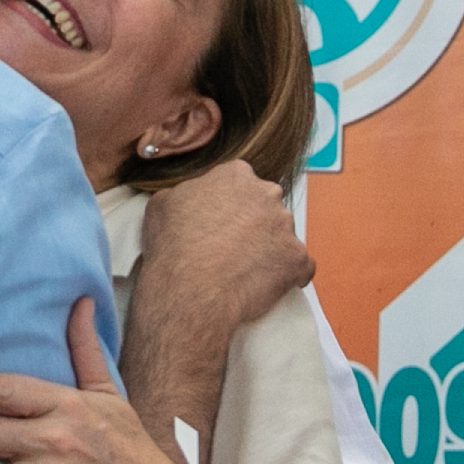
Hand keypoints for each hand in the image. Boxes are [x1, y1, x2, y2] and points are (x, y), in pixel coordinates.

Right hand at [132, 162, 313, 338]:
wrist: (190, 289)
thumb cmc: (173, 247)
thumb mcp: (163, 203)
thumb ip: (187, 192)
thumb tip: (193, 197)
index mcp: (236, 175)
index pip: (241, 183)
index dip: (232, 204)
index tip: (224, 221)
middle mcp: (267, 194)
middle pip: (267, 206)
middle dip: (255, 223)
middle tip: (235, 247)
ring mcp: (286, 226)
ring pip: (283, 236)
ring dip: (270, 249)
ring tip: (246, 270)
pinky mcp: (298, 259)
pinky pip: (301, 267)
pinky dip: (289, 276)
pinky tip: (269, 284)